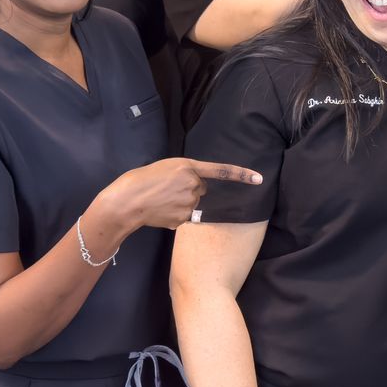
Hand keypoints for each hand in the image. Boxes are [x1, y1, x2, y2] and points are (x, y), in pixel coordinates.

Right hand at [109, 158, 262, 231]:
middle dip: (191, 190)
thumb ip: (187, 174)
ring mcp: (188, 203)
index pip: (222, 171)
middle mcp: (192, 185)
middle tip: (170, 189)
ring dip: (184, 203)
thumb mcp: (168, 167)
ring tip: (163, 200)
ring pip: (195, 204)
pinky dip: (176, 215)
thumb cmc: (144, 180)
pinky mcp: (182, 219)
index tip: (259, 178)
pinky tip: (162, 211)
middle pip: (202, 189)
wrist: (128, 200)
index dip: (242, 175)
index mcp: (188, 167)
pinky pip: (186, 217)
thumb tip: (201, 188)